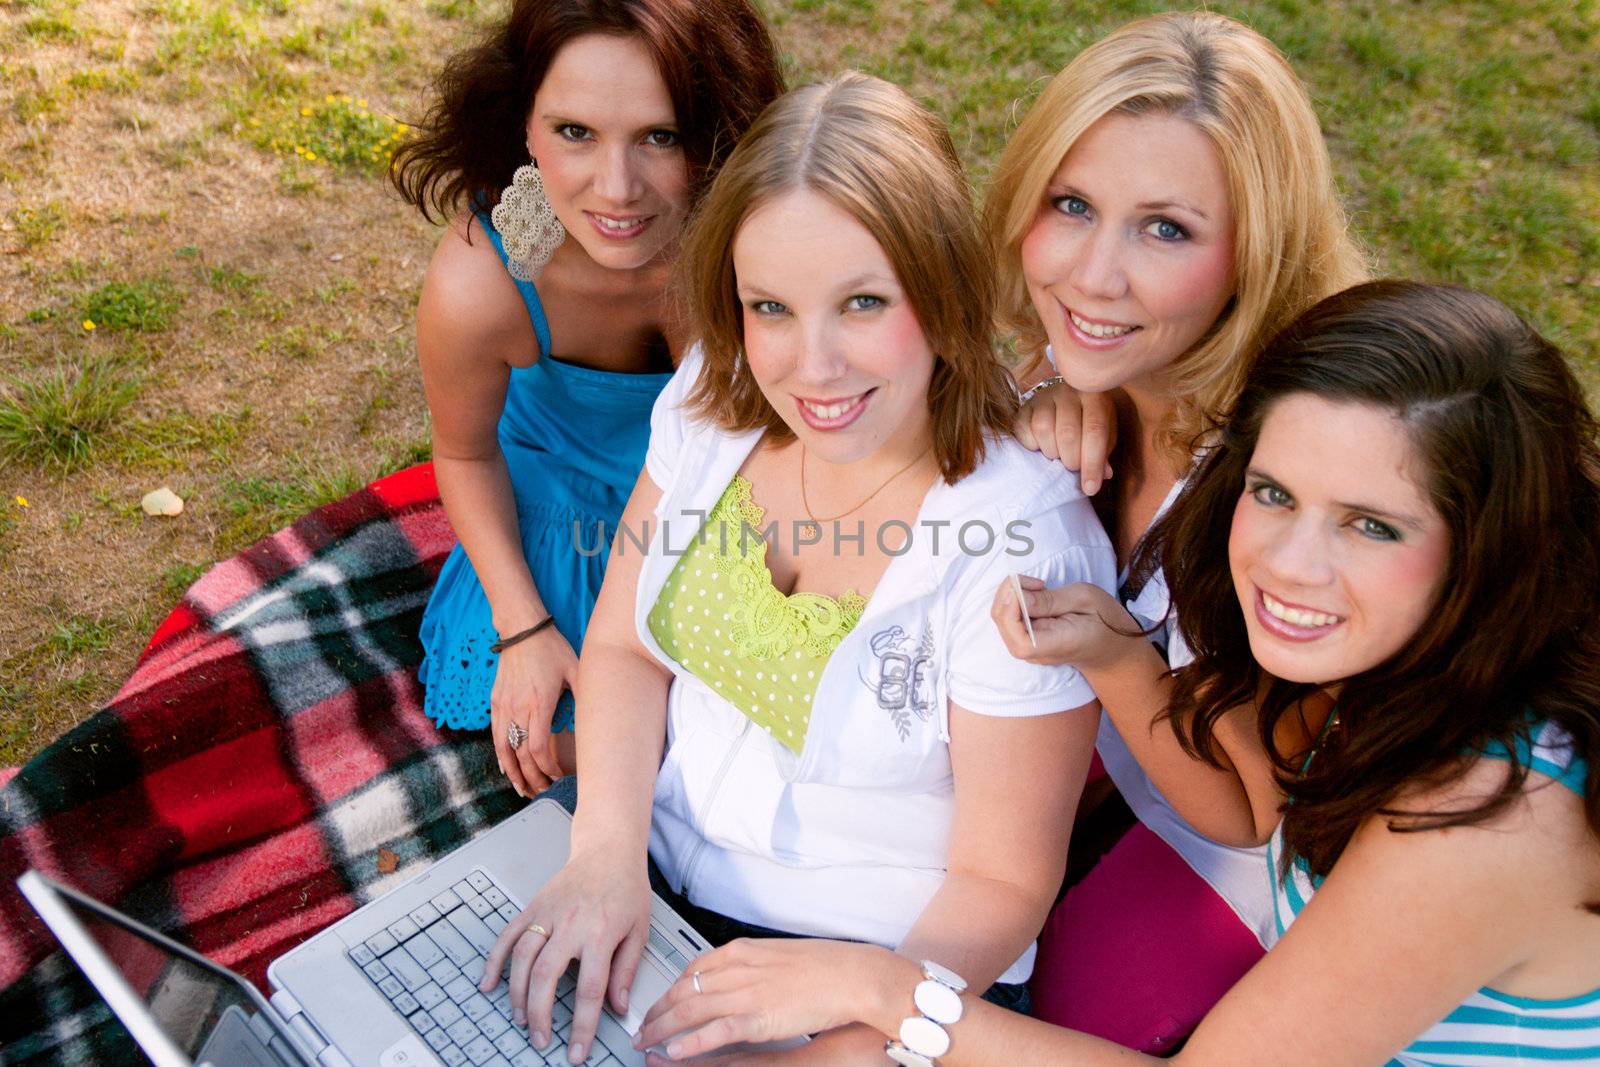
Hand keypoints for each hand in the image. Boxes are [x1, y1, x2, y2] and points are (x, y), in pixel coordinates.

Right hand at [479, 848, 650, 1064]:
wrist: (609, 849)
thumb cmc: (626, 888)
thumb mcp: (639, 930)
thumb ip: (626, 970)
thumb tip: (617, 1007)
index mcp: (601, 933)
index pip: (590, 990)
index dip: (582, 1026)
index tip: (577, 1051)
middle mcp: (571, 923)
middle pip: (545, 977)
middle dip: (540, 1014)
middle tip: (542, 1039)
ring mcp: (547, 913)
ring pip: (521, 958)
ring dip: (517, 994)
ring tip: (522, 1019)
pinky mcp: (533, 906)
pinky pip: (507, 936)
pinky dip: (495, 961)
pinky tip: (489, 984)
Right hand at [490, 625, 578, 796]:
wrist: (522, 629)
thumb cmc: (551, 648)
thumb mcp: (576, 669)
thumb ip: (585, 694)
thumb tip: (598, 717)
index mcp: (539, 704)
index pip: (539, 748)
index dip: (547, 768)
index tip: (558, 776)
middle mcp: (518, 709)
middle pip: (522, 755)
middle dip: (533, 777)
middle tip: (543, 791)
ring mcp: (504, 706)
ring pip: (505, 750)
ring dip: (514, 773)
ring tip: (523, 789)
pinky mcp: (495, 702)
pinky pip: (495, 735)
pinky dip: (501, 755)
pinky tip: (507, 768)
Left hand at [635, 939, 906, 1061]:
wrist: (851, 973)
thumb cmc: (825, 965)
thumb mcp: (778, 955)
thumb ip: (752, 965)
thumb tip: (737, 974)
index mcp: (742, 951)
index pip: (692, 969)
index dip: (670, 989)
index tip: (660, 1003)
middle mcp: (737, 969)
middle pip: (682, 990)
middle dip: (657, 1011)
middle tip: (641, 1027)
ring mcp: (746, 993)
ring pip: (689, 1011)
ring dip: (662, 1029)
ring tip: (645, 1042)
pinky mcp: (757, 1018)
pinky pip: (714, 1032)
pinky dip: (690, 1043)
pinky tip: (675, 1051)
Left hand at [992, 576, 1138, 670]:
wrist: (1112, 647)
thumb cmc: (1105, 620)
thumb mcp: (1086, 599)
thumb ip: (1050, 600)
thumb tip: (1018, 598)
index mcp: (1056, 645)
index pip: (1019, 640)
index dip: (1012, 609)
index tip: (1031, 587)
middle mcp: (1038, 652)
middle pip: (1003, 625)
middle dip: (1008, 594)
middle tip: (1034, 581)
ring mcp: (1030, 649)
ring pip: (1002, 620)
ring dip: (1011, 595)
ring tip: (1038, 587)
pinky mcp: (1027, 640)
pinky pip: (1009, 620)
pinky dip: (1014, 601)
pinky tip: (1034, 594)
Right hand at [1011, 382, 1115, 494]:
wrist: (1068, 402)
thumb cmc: (1089, 423)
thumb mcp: (1105, 436)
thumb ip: (1104, 454)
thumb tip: (1104, 475)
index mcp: (1094, 397)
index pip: (1095, 431)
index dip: (1092, 463)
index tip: (1090, 488)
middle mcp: (1068, 392)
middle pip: (1067, 432)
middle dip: (1071, 460)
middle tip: (1073, 468)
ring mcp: (1043, 397)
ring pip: (1043, 429)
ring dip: (1051, 452)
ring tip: (1057, 456)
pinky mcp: (1024, 406)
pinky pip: (1022, 429)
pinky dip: (1031, 445)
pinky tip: (1040, 447)